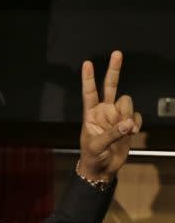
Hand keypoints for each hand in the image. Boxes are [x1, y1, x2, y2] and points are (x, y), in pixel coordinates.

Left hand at [78, 51, 142, 180]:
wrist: (103, 169)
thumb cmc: (92, 156)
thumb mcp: (97, 145)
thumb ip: (112, 133)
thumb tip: (128, 123)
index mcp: (91, 114)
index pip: (89, 93)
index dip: (88, 79)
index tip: (87, 64)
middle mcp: (104, 111)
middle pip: (110, 86)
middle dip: (113, 70)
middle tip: (116, 53)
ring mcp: (116, 116)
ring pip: (127, 102)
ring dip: (128, 114)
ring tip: (125, 129)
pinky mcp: (127, 124)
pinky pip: (135, 115)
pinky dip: (136, 122)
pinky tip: (132, 132)